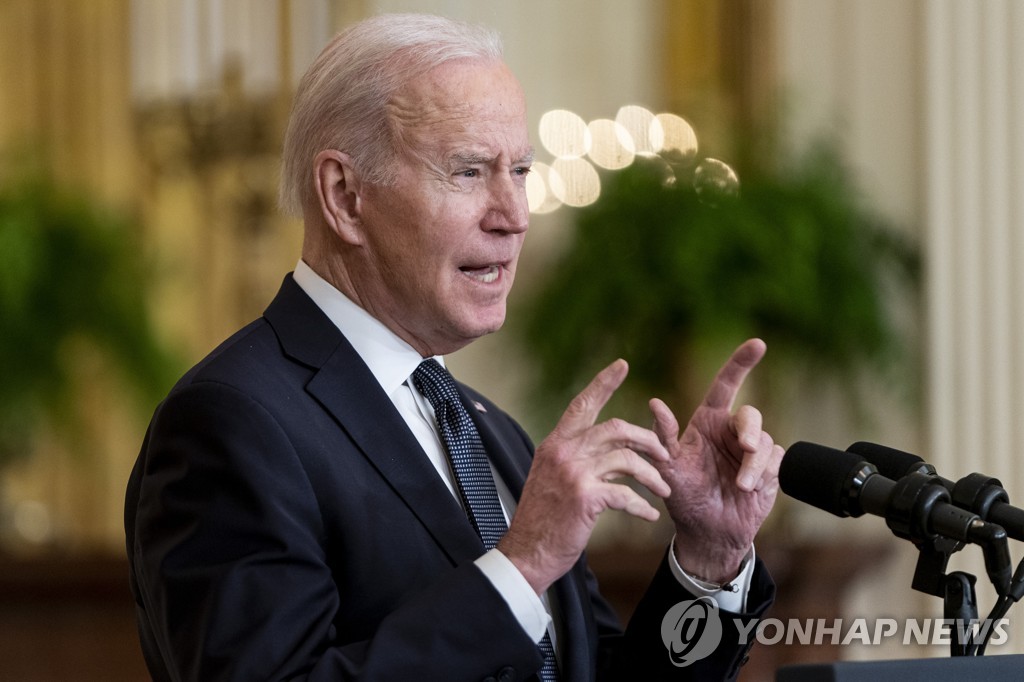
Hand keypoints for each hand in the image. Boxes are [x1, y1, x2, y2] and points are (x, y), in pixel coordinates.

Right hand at [498, 359, 671, 594]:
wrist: (527, 551)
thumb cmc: (543, 519)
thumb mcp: (553, 477)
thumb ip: (577, 458)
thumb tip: (612, 452)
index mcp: (555, 444)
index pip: (582, 404)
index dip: (603, 382)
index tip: (622, 364)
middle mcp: (563, 451)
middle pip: (616, 428)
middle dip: (648, 440)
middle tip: (665, 455)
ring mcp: (574, 472)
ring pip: (627, 460)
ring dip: (652, 476)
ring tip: (664, 490)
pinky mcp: (585, 496)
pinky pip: (626, 494)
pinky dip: (642, 506)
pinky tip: (650, 516)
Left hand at [649, 338, 783, 582]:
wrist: (708, 531)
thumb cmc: (684, 496)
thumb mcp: (668, 467)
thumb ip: (663, 437)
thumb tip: (654, 403)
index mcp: (707, 422)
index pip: (726, 384)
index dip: (741, 363)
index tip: (758, 344)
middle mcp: (731, 431)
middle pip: (751, 414)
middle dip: (750, 430)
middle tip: (747, 448)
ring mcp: (752, 450)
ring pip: (765, 440)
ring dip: (755, 463)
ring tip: (741, 484)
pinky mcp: (769, 469)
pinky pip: (776, 460)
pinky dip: (764, 473)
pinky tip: (750, 489)